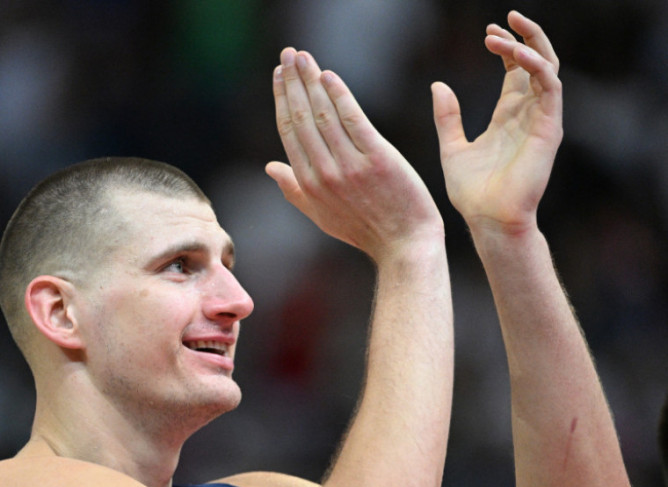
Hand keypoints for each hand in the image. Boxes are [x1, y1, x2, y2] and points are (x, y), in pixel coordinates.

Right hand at [266, 48, 441, 262]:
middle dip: (292, 82)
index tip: (279, 76)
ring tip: (303, 57)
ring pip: (323, 115)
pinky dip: (339, 95)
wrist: (404, 245)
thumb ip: (294, 190)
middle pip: (302, 117)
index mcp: (308, 184)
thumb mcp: (322, 216)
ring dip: (310, 81)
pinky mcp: (378, 159)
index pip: (289, 132)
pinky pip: (353, 120)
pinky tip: (329, 76)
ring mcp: (350, 166)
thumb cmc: (365, 230)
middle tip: (287, 54)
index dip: (282, 99)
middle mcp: (324, 173)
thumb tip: (270, 167)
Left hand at [431, 11, 562, 234]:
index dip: (506, 48)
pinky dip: (536, 67)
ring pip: (548, 69)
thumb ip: (447, 117)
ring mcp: (541, 120)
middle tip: (503, 20)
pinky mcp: (549, 128)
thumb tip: (438, 85)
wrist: (488, 220)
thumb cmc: (472, 193)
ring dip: (529, 45)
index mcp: (508, 117)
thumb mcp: (451, 147)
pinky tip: (515, 54)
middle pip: (536, 63)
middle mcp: (528, 114)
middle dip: (523, 38)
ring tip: (504, 33)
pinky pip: (550, 87)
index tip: (488, 32)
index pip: (516, 72)